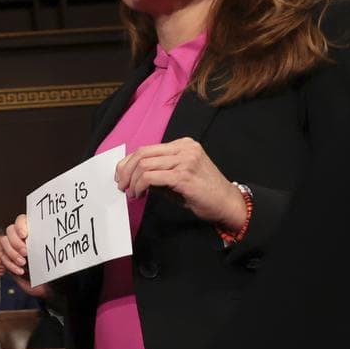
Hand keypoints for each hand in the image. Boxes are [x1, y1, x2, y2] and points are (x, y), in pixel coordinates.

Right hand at [0, 215, 50, 298]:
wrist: (50, 289)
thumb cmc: (54, 272)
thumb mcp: (54, 257)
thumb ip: (47, 246)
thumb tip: (46, 239)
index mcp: (34, 232)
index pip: (22, 219)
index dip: (20, 224)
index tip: (24, 235)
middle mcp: (22, 239)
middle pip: (10, 230)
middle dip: (16, 242)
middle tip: (25, 253)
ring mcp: (13, 249)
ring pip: (3, 242)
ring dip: (12, 253)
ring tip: (23, 263)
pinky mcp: (8, 260)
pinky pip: (2, 258)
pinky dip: (10, 264)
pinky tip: (20, 270)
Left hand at [115, 138, 246, 229]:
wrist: (228, 204)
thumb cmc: (204, 192)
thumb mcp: (178, 177)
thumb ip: (157, 172)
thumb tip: (131, 176)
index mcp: (183, 145)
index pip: (146, 149)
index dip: (128, 162)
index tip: (121, 176)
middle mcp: (184, 148)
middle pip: (142, 154)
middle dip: (126, 171)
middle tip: (122, 185)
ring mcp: (185, 160)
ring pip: (144, 165)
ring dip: (132, 181)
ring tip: (132, 193)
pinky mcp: (184, 176)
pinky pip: (151, 177)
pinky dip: (140, 186)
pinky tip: (140, 194)